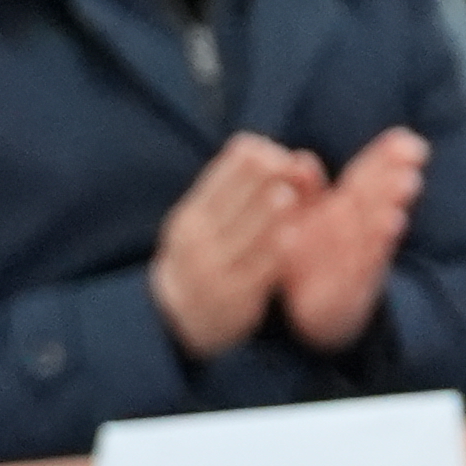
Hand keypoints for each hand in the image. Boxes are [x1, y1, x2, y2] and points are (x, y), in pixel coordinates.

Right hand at [148, 136, 316, 361]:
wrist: (175, 316)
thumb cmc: (207, 256)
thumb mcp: (210, 221)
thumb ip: (239, 190)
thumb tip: (277, 150)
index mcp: (192, 216)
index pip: (217, 181)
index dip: (245, 163)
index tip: (269, 149)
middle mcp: (197, 241)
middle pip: (230, 205)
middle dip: (258, 184)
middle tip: (286, 164)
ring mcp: (212, 270)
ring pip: (242, 238)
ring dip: (266, 215)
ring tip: (287, 195)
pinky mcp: (232, 298)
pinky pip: (254, 273)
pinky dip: (272, 254)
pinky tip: (291, 238)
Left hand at [272, 130, 426, 354]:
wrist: (317, 317)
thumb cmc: (313, 261)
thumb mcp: (304, 222)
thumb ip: (306, 192)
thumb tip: (300, 158)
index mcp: (346, 210)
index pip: (368, 177)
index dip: (385, 157)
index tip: (406, 138)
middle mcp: (358, 230)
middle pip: (377, 196)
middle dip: (394, 173)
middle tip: (413, 152)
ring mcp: (359, 256)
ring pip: (377, 224)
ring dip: (392, 202)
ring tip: (406, 181)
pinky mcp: (355, 284)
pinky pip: (367, 259)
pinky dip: (380, 240)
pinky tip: (392, 222)